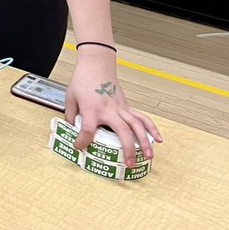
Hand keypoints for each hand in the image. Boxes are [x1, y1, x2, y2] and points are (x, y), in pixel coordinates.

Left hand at [65, 48, 161, 166]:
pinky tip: (158, 139)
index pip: (88, 129)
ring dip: (144, 142)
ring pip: (137, 126)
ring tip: (149, 157)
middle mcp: (109, 109)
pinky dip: (151, 128)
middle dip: (127, 149)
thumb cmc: (82, 80)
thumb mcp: (70, 98)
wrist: (96, 65)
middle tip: (128, 164)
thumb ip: (71, 116)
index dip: (83, 140)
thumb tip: (72, 131)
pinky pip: (142, 118)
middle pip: (122, 131)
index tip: (79, 146)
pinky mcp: (127, 106)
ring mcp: (121, 108)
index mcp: (92, 108)